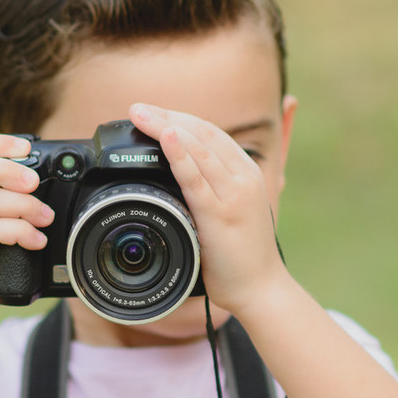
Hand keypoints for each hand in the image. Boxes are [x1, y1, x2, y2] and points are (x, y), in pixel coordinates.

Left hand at [128, 103, 288, 316]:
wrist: (261, 288)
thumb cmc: (243, 254)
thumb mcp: (234, 210)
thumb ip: (215, 188)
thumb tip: (186, 174)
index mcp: (245, 172)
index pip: (210, 133)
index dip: (179, 118)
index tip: (152, 112)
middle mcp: (242, 177)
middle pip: (202, 133)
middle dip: (167, 116)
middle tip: (137, 109)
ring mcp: (233, 194)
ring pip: (198, 148)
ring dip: (166, 126)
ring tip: (141, 115)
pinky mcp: (221, 214)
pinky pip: (196, 178)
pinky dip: (180, 155)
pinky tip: (167, 138)